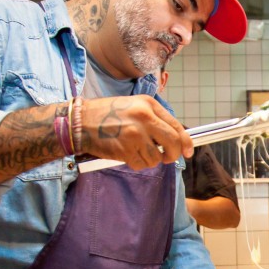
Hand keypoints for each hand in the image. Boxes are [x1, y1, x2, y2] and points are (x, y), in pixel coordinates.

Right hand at [78, 95, 193, 169]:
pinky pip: (142, 164)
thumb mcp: (134, 106)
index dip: (185, 142)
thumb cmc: (107, 115)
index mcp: (148, 105)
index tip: (188, 151)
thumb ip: (155, 120)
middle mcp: (144, 117)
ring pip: (157, 158)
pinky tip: (127, 154)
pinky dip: (137, 163)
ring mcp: (135, 134)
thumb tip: (175, 139)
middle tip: (168, 158)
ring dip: (151, 160)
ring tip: (137, 151)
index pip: (176, 126)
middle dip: (174, 154)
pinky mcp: (125, 149)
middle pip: (173, 142)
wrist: (80, 122)